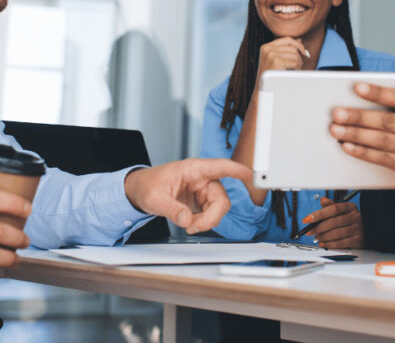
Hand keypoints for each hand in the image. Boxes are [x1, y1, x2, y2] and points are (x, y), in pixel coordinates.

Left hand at [124, 158, 251, 233]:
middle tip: (195, 227)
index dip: (240, 171)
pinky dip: (202, 222)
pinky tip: (190, 223)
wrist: (140, 191)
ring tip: (188, 224)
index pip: (222, 167)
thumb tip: (187, 219)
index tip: (254, 176)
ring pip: (219, 209)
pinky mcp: (202, 201)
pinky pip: (211, 214)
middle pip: (222, 199)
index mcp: (194, 169)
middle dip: (211, 217)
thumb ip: (172, 210)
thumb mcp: (154, 198)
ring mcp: (203, 190)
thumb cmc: (147, 185)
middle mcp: (202, 178)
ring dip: (206, 221)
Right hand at [255, 37, 308, 84]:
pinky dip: (297, 69)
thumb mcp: (275, 59)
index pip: (287, 40)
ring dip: (298, 63)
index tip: (304, 52)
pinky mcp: (276, 62)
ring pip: (295, 55)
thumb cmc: (271, 75)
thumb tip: (300, 39)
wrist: (263, 89)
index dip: (298, 44)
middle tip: (298, 66)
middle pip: (292, 48)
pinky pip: (294, 62)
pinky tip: (293, 73)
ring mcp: (271, 55)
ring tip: (295, 70)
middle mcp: (268, 48)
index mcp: (266, 47)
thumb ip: (286, 49)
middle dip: (299, 57)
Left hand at [302, 197, 362, 248]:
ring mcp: (358, 229)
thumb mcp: (341, 212)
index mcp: (350, 207)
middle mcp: (356, 216)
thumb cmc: (349, 222)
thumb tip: (323, 200)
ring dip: (323, 237)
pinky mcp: (358, 240)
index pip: (333, 209)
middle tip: (310, 232)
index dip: (318, 214)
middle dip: (318, 228)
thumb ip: (331, 206)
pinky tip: (324, 244)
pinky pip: (341, 243)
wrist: (365, 233)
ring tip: (317, 238)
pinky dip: (329, 244)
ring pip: (336, 233)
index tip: (307, 219)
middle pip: (333, 222)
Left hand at [329, 82, 394, 208]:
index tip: (357, 87)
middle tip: (337, 113)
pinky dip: (365, 153)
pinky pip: (385, 159)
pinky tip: (350, 148)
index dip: (379, 92)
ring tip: (337, 131)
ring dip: (356, 135)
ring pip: (383, 140)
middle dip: (358, 116)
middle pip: (388, 121)